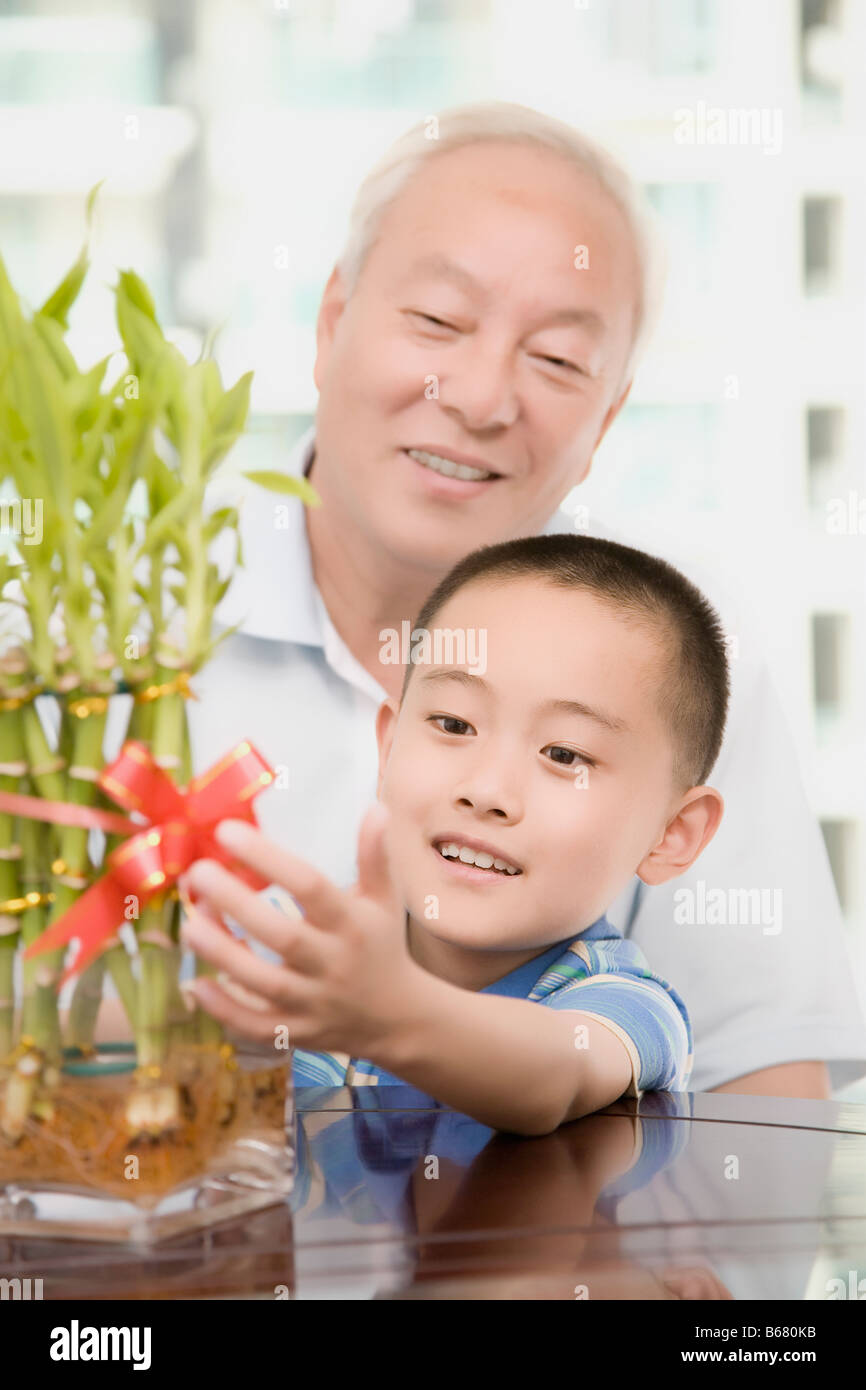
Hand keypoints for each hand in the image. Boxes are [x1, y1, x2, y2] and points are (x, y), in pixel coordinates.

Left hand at [179, 803, 418, 1058]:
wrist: (398, 1018)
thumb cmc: (380, 945)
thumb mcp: (383, 900)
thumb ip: (374, 856)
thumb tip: (375, 808)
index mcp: (352, 923)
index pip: (310, 887)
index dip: (269, 859)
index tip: (228, 832)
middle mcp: (334, 963)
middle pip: (283, 937)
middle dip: (237, 905)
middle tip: (198, 873)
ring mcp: (314, 1002)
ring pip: (264, 983)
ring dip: (223, 954)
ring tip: (189, 922)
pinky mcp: (297, 1031)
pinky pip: (257, 1026)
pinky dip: (226, 1009)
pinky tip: (196, 984)